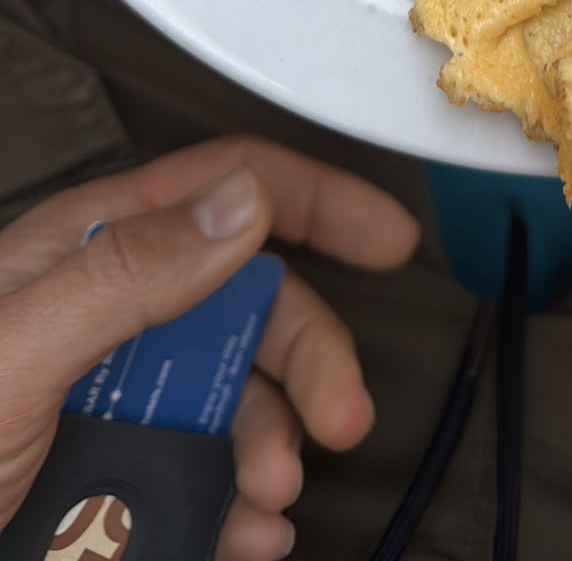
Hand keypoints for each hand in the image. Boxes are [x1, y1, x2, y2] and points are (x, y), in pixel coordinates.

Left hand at [0, 136, 417, 558]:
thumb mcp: (16, 356)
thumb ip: (127, 271)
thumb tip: (241, 200)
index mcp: (76, 254)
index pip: (214, 188)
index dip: (310, 201)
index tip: (391, 238)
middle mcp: (99, 314)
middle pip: (243, 304)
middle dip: (306, 358)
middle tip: (343, 422)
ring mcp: (104, 396)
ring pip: (230, 398)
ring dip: (272, 447)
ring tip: (269, 506)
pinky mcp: (104, 476)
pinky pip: (196, 475)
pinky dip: (237, 506)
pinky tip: (244, 537)